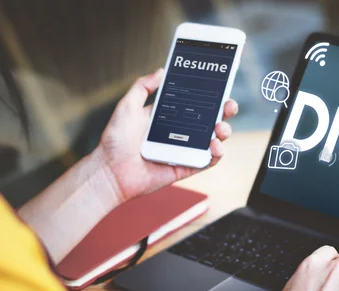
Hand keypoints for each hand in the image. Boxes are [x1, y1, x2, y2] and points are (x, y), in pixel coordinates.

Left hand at [96, 68, 238, 201]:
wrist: (110, 171)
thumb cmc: (115, 141)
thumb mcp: (127, 106)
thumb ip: (143, 87)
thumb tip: (161, 71)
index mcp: (169, 116)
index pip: (195, 103)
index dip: (210, 95)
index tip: (220, 86)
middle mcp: (179, 133)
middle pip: (209, 119)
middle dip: (224, 111)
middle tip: (229, 105)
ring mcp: (184, 150)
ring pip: (213, 140)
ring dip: (223, 132)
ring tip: (220, 128)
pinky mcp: (186, 167)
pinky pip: (208, 161)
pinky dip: (216, 154)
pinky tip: (215, 146)